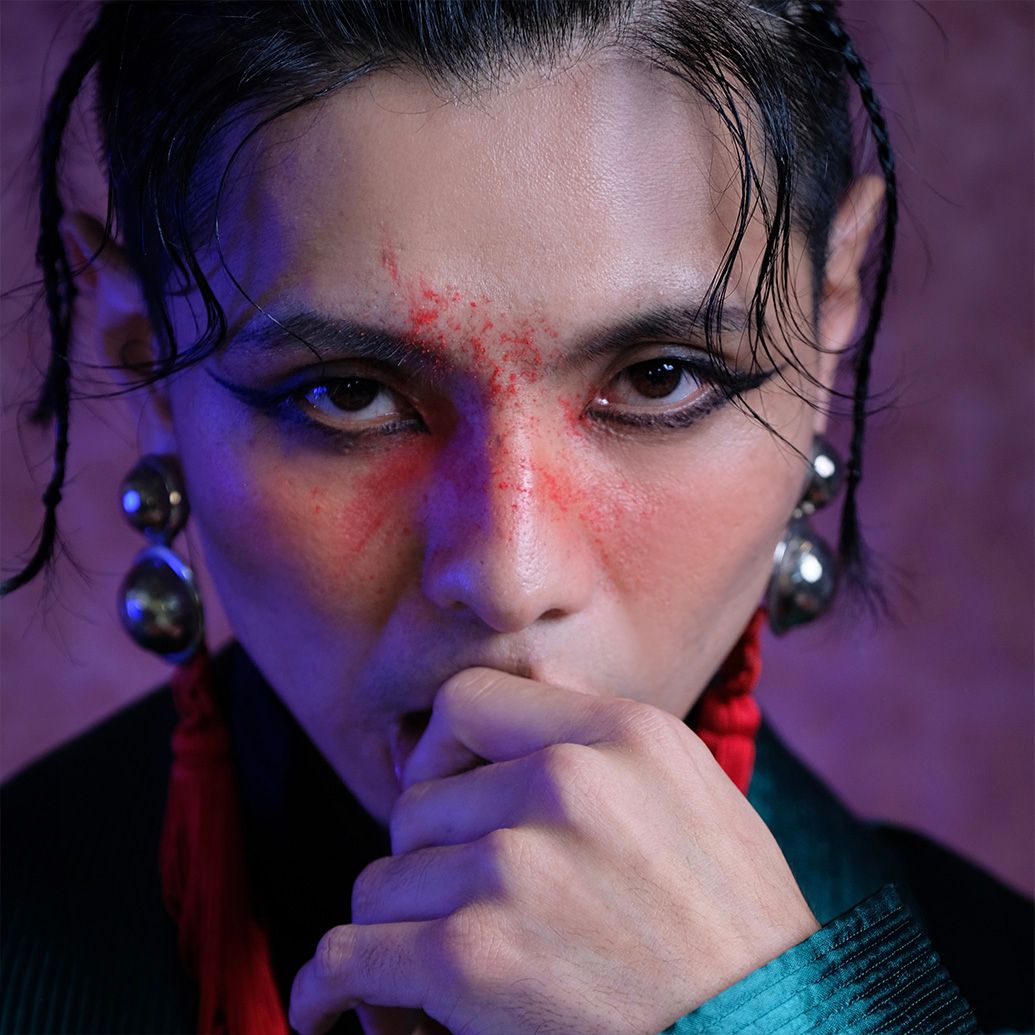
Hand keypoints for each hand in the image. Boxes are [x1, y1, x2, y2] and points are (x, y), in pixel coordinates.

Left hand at [290, 669, 818, 1034]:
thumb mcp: (692, 797)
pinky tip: (328, 1005)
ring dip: (396, 928)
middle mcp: (565, 783)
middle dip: (425, 859)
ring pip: (384, 879)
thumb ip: (602, 747)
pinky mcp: (474, 956)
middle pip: (417, 802)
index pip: (467, 701)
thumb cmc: (737, 932)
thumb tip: (507, 727)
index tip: (441, 798)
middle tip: (450, 908)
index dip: (436, 752)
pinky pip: (352, 953)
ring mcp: (515, 865)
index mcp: (621, 735)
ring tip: (421, 969)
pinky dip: (328, 985)